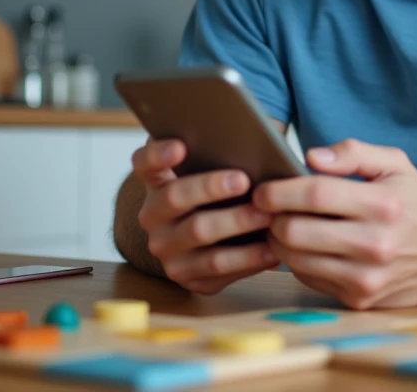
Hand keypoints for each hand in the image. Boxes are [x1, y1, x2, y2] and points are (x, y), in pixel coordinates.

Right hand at [131, 138, 278, 293]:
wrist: (205, 242)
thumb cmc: (218, 194)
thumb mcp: (209, 172)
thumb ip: (216, 154)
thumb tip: (247, 140)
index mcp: (155, 182)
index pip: (145, 163)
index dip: (158, 154)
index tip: (180, 146)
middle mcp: (153, 216)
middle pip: (176, 197)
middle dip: (211, 187)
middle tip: (244, 179)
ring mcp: (166, 249)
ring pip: (199, 233)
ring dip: (236, 223)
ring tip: (267, 215)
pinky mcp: (186, 276)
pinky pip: (216, 268)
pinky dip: (247, 258)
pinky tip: (271, 248)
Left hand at [253, 139, 416, 308]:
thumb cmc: (415, 203)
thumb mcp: (395, 164)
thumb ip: (354, 153)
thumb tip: (311, 157)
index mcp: (384, 204)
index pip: (316, 195)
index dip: (280, 191)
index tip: (263, 189)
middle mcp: (376, 244)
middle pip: (297, 231)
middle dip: (272, 218)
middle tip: (269, 209)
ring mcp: (367, 277)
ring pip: (296, 259)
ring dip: (279, 241)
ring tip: (283, 225)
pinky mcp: (360, 299)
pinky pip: (309, 278)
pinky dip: (299, 261)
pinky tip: (306, 246)